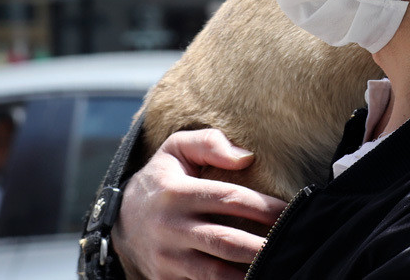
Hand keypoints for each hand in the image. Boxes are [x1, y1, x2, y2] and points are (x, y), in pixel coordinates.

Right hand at [112, 129, 287, 279]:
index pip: (230, 199)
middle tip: (290, 244)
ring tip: (276, 266)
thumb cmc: (161, 179)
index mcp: (176, 193)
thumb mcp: (177, 149)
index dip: (263, 207)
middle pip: (226, 241)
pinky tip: (251, 279)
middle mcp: (170, 227)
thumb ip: (210, 143)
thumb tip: (246, 158)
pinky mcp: (165, 279)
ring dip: (249, 273)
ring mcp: (167, 258)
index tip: (288, 211)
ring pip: (215, 273)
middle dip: (262, 246)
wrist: (120, 220)